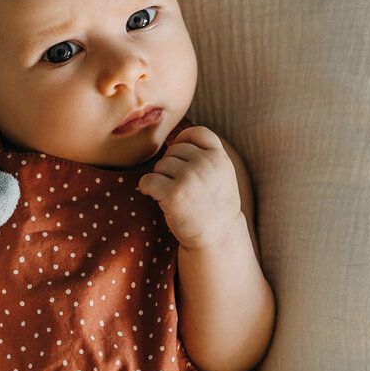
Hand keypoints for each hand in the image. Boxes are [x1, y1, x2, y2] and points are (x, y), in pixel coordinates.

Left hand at [137, 126, 241, 252]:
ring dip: (161, 179)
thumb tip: (175, 139)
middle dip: (171, 166)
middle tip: (180, 186)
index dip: (184, 140)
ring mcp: (189, 177)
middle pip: (173, 150)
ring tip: (175, 195)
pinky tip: (157, 197)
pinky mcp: (173, 193)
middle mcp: (205, 163)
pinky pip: (147, 180)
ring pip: (160, 165)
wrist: (217, 237)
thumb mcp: (222, 175)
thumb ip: (206, 155)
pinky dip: (147, 188)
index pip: (197, 132)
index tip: (180, 156)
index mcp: (219, 157)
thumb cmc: (214, 205)